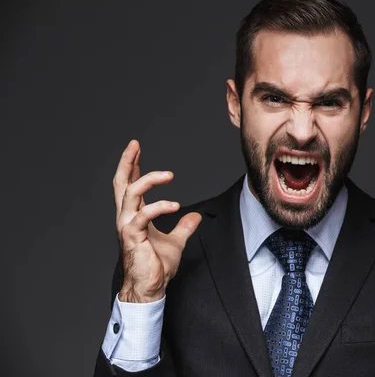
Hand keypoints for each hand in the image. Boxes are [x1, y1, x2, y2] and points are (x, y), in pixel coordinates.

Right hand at [113, 140, 201, 302]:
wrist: (150, 288)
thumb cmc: (156, 267)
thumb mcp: (176, 242)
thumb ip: (183, 228)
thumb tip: (195, 216)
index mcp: (134, 216)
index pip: (130, 184)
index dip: (133, 166)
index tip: (137, 148)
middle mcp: (126, 217)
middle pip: (121, 183)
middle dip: (127, 162)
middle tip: (135, 145)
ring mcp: (127, 226)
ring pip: (130, 193)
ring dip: (149, 180)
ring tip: (169, 174)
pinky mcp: (131, 236)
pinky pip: (142, 215)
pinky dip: (159, 207)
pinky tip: (175, 205)